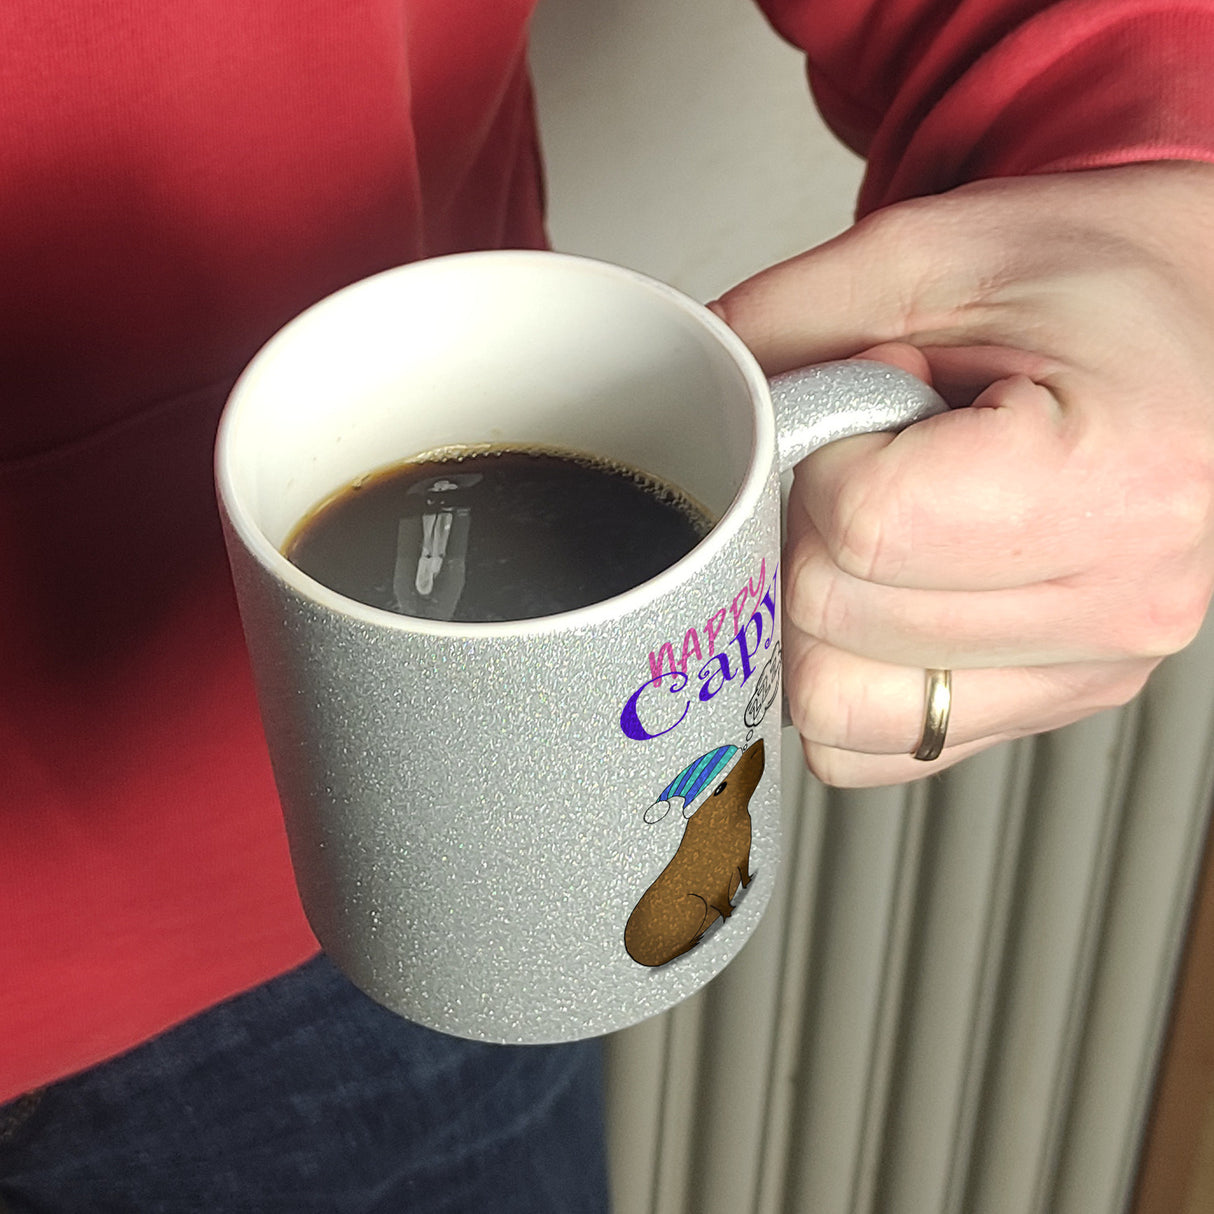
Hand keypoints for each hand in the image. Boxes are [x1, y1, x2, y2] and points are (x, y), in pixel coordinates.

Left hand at [712, 162, 1213, 785]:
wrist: (1208, 324)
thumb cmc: (1108, 283)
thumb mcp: (944, 250)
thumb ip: (793, 317)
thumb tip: (688, 390)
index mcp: (1113, 476)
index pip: (861, 528)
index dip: (814, 462)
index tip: (855, 409)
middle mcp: (1119, 600)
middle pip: (832, 622)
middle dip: (803, 530)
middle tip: (865, 459)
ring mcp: (1090, 671)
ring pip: (835, 705)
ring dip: (812, 612)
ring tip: (881, 525)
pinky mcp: (1054, 704)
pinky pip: (872, 744)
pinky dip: (839, 677)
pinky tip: (881, 594)